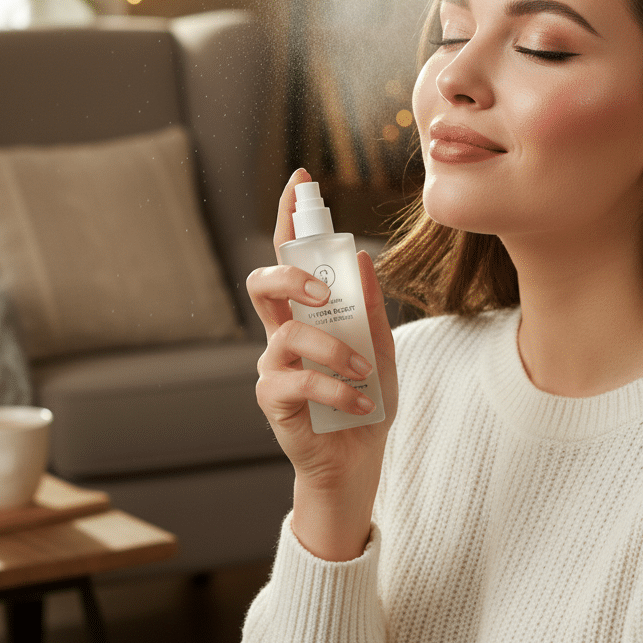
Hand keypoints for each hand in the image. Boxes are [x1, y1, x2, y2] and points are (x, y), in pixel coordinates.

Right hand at [247, 168, 397, 558]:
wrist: (358, 464)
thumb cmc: (365, 402)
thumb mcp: (380, 349)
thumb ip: (369, 308)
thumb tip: (362, 257)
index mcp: (306, 314)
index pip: (291, 256)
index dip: (290, 217)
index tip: (300, 178)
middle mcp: (281, 333)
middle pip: (262, 282)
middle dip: (289, 274)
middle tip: (323, 291)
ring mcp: (273, 366)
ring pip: (286, 334)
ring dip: (332, 348)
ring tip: (364, 368)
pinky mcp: (274, 400)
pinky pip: (297, 380)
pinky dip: (335, 386)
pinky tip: (360, 401)